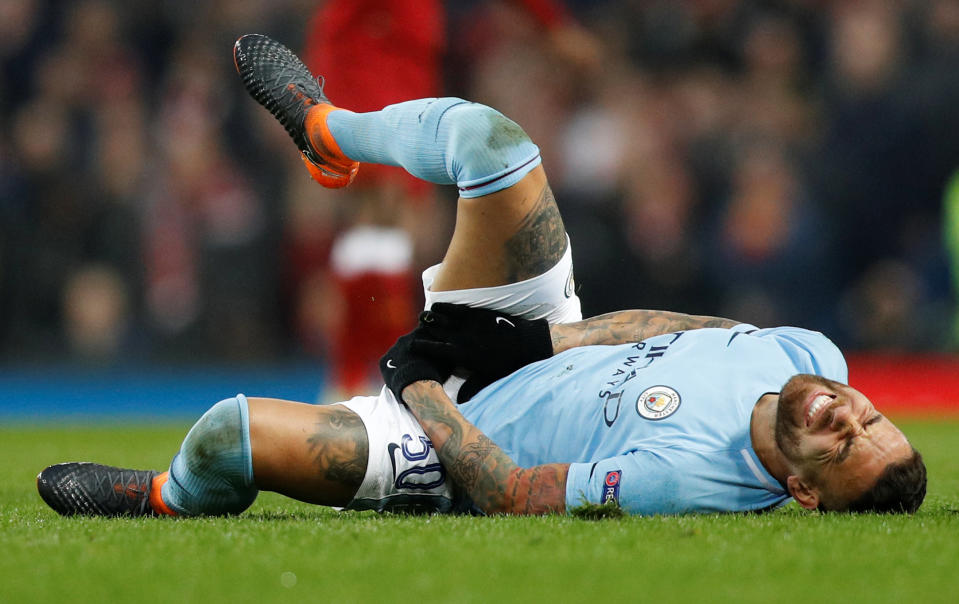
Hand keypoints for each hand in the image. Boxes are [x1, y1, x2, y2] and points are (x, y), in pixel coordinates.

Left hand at [379, 332, 450, 401]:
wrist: (417, 385)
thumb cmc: (436, 371)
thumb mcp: (447, 358)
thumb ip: (444, 349)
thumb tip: (449, 349)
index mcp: (421, 333)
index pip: (424, 334)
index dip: (427, 343)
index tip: (430, 353)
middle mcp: (404, 337)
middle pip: (410, 343)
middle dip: (414, 352)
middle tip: (420, 364)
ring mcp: (392, 349)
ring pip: (398, 354)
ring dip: (403, 361)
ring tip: (411, 373)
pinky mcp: (383, 361)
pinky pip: (388, 364)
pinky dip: (394, 369)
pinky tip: (401, 378)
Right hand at [412, 303, 552, 400]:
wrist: (528, 344)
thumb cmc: (508, 364)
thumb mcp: (489, 379)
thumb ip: (472, 388)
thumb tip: (460, 402)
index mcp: (462, 355)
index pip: (435, 350)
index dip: (422, 347)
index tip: (412, 345)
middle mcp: (462, 338)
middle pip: (436, 332)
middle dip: (425, 330)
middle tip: (416, 328)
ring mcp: (469, 324)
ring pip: (443, 318)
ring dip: (432, 317)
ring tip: (424, 317)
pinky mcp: (478, 314)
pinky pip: (456, 308)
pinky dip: (445, 307)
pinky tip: (438, 306)